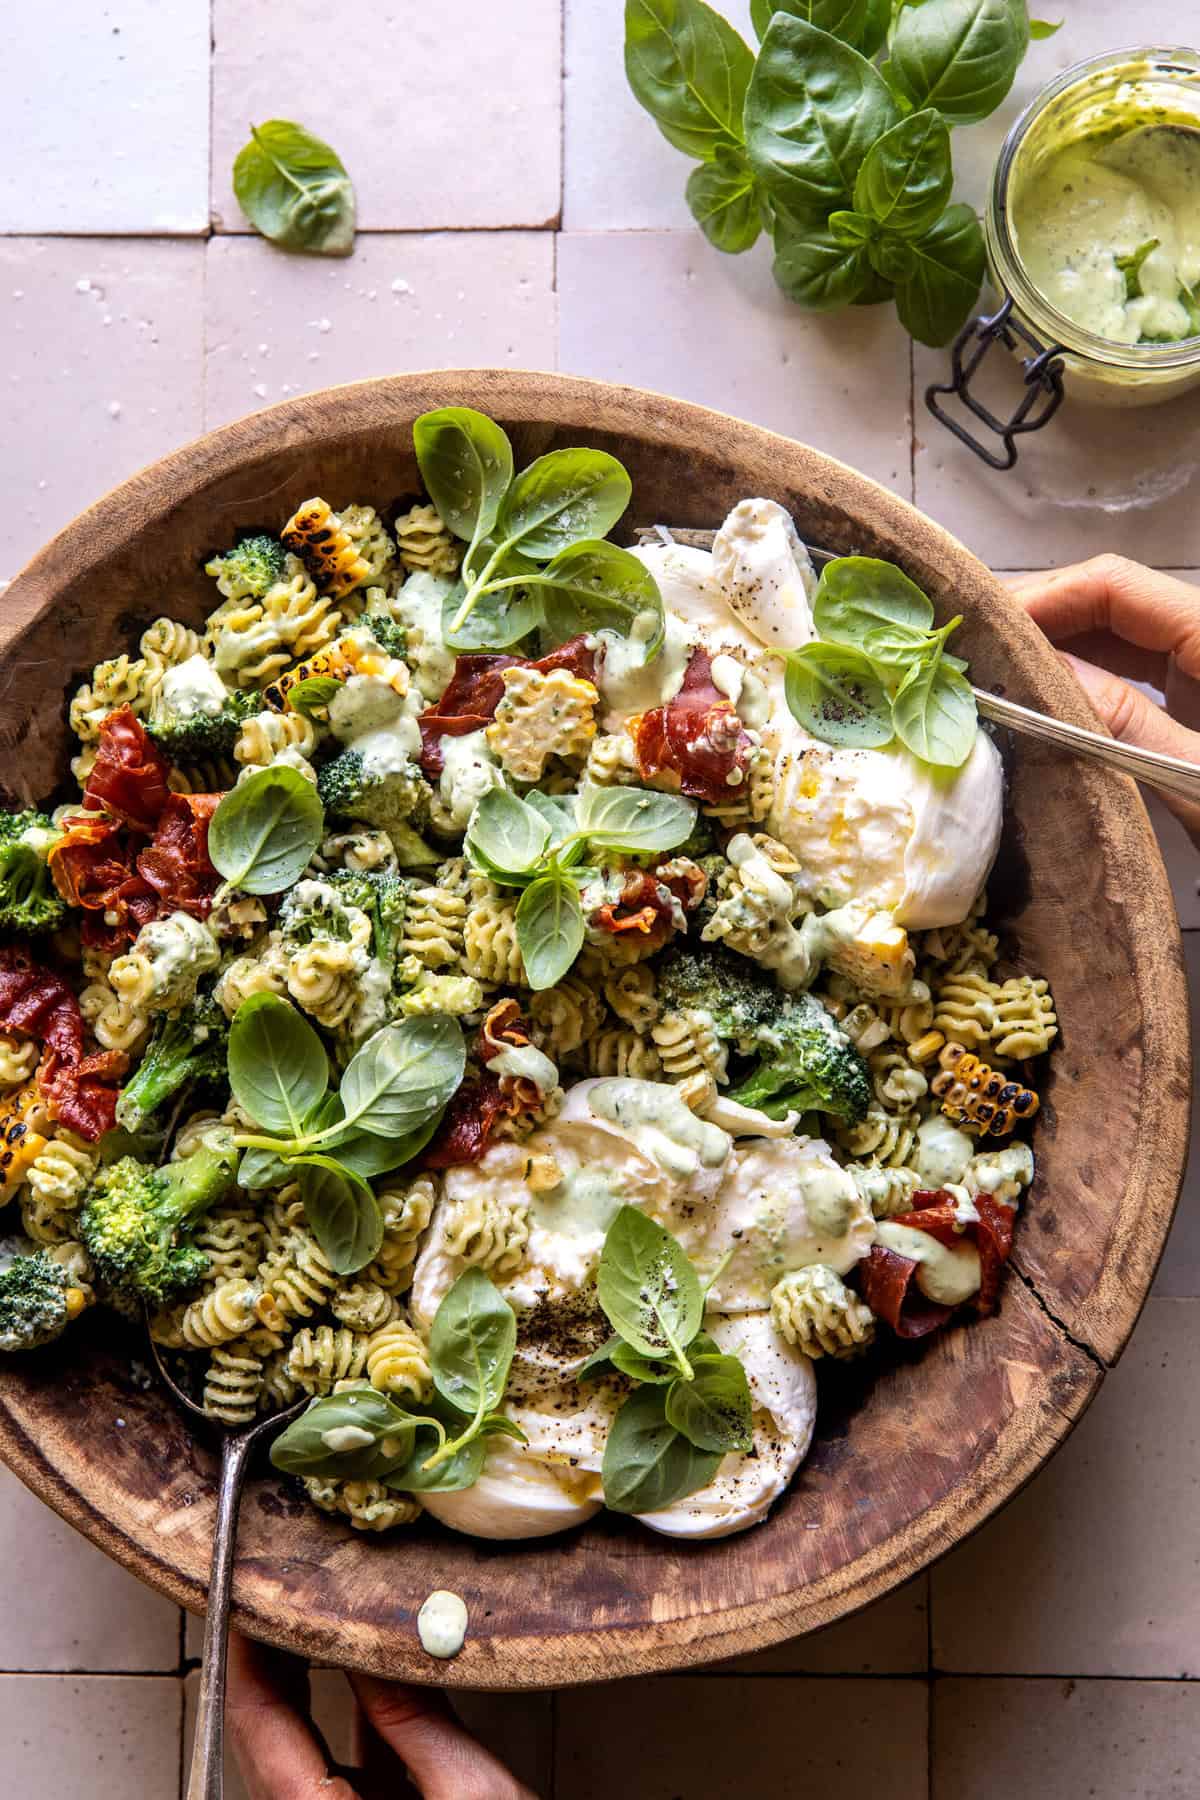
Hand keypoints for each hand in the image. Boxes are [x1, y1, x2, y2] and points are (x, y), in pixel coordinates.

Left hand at [226, 1629, 537, 1799]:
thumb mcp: (473, 1794)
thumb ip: (415, 1719)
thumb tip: (375, 1647)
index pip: (261, 1729)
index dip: (246, 1657)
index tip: (245, 1601)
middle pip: (266, 1741)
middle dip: (264, 1664)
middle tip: (268, 1594)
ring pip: (295, 1753)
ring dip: (296, 1685)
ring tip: (304, 1618)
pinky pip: (336, 1765)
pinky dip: (340, 1713)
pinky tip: (358, 1669)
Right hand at [1008, 554, 1199, 846]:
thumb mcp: (1197, 779)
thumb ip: (1119, 723)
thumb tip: (1039, 677)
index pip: (1116, 585)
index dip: (1043, 598)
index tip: (985, 633)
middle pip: (1115, 601)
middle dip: (1043, 620)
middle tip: (975, 654)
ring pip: (1122, 636)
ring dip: (1059, 651)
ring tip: (997, 678)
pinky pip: (1138, 672)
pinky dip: (1088, 680)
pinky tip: (1044, 704)